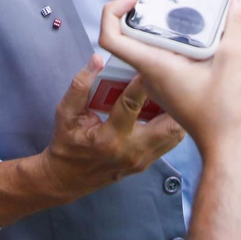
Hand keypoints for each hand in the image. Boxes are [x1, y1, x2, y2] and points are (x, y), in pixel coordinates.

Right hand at [38, 55, 185, 196]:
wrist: (69, 179)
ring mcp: (142, 159)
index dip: (141, 83)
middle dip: (171, 100)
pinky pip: (170, 140)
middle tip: (169, 78)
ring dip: (175, 111)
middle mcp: (131, 151)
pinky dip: (171, 122)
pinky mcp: (148, 162)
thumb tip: (96, 60)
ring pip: (174, 133)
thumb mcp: (66, 114)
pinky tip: (164, 107)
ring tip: (169, 90)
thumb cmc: (68, 143)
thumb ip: (80, 86)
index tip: (149, 64)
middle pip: (168, 125)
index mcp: (109, 138)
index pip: (131, 105)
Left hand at [99, 0, 240, 150]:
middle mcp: (154, 70)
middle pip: (133, 31)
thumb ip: (236, 28)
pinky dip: (178, 31)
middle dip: (142, 1)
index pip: (112, 37)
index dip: (113, 11)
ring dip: (161, 14)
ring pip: (153, 40)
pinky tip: (200, 20)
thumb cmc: (224, 116)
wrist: (231, 148)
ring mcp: (166, 76)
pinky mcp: (180, 79)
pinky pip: (170, 49)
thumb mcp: (233, 65)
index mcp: (155, 65)